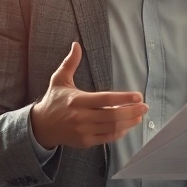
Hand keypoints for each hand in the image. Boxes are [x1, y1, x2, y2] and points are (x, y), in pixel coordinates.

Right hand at [30, 42, 147, 148]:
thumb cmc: (53, 101)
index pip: (105, 99)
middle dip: (132, 111)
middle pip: (112, 115)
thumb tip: (76, 45)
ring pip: (112, 128)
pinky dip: (119, 132)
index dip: (124, 98)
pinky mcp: (85, 141)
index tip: (138, 96)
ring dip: (129, 122)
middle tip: (145, 107)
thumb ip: (70, 63)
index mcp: (77, 100)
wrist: (41, 126)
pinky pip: (106, 138)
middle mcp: (81, 117)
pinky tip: (127, 126)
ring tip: (139, 116)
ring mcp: (83, 131)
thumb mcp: (59, 80)